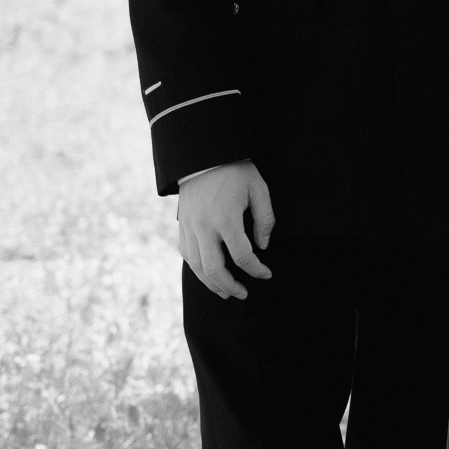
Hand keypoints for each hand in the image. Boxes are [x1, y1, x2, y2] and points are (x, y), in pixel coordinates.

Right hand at [177, 160, 273, 300]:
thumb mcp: (259, 189)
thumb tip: (262, 246)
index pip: (243, 257)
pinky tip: (208, 274)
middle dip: (231, 287)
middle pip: (214, 270)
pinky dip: (196, 269)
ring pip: (196, 267)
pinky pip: (186, 254)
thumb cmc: (236, 171)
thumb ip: (265, 219)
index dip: (257, 270)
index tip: (267, 274)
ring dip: (211, 284)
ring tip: (226, 292)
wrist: (204, 154)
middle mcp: (204, 227)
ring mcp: (190, 227)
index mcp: (226, 218)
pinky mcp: (182, 225)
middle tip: (244, 294)